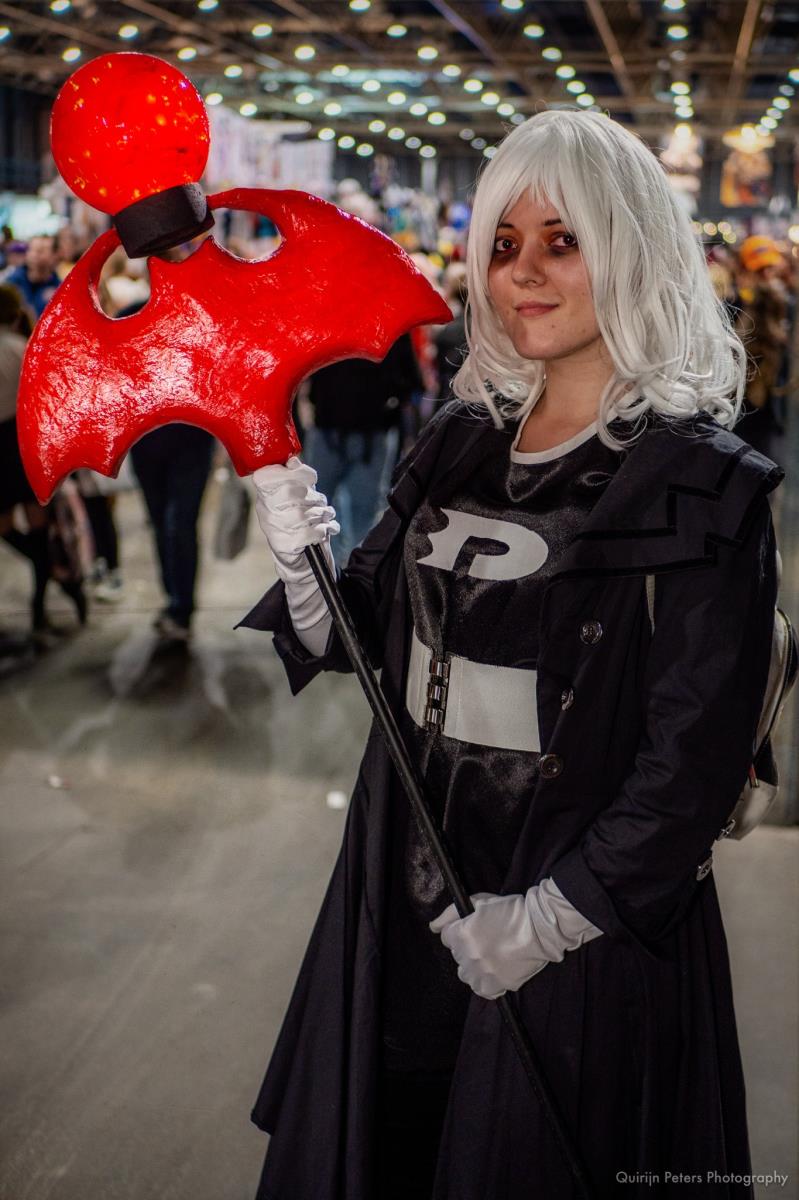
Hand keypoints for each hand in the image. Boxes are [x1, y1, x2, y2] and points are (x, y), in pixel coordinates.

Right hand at [253, 457, 338, 566]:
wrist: (300, 562)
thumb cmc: (300, 525)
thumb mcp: (296, 499)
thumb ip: (294, 479)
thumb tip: (293, 461)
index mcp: (265, 498)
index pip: (267, 477)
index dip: (293, 473)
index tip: (309, 479)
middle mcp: (266, 513)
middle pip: (291, 491)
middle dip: (313, 495)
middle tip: (318, 502)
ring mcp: (275, 530)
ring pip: (305, 512)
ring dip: (322, 512)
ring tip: (323, 516)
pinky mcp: (287, 547)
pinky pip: (313, 531)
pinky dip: (326, 529)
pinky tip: (326, 530)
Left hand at [430, 892, 548, 999]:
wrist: (540, 928)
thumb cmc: (510, 910)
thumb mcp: (479, 902)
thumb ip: (451, 913)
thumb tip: (433, 927)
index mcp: (463, 935)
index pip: (446, 937)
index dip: (459, 929)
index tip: (472, 926)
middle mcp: (470, 956)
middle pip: (457, 954)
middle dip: (466, 945)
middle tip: (486, 936)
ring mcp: (484, 973)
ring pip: (465, 974)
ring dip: (473, 964)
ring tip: (489, 954)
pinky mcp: (499, 985)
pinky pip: (482, 990)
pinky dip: (485, 981)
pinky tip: (494, 969)